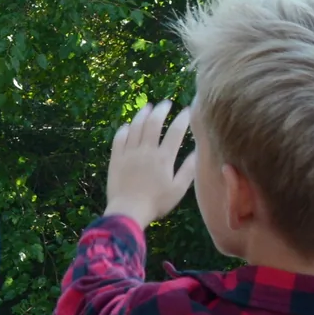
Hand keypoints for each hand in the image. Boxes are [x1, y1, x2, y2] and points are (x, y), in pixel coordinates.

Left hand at [104, 100, 197, 224]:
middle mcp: (146, 151)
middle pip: (153, 123)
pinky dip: (124, 129)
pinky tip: (128, 125)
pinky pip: (119, 138)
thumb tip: (197, 152)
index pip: (175, 131)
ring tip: (148, 107)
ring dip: (142, 114)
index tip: (187, 111)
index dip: (182, 118)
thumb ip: (188, 169)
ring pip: (135, 127)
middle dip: (161, 110)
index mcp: (163, 158)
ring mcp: (129, 153)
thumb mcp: (178, 189)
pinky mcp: (115, 158)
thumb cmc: (156, 203)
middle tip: (166, 103)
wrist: (128, 211)